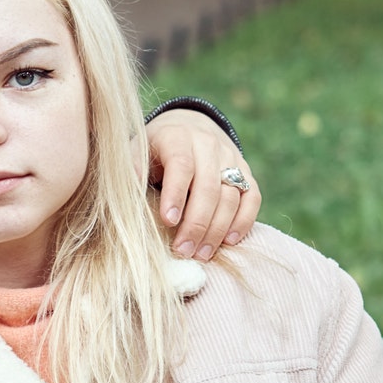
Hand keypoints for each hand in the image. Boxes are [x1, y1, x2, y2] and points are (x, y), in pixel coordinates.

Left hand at [140, 108, 262, 261]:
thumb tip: (130, 195)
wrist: (187, 128)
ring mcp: (231, 157)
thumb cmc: (154, 151)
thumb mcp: (136, 152)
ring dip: (217, 229)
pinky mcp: (246, 172)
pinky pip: (252, 197)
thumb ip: (132, 170)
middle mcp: (208, 144)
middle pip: (208, 187)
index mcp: (177, 136)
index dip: (176, 194)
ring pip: (231, 196)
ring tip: (200, 254)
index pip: (181, 165)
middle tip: (183, 251)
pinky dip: (243, 221)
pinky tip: (228, 242)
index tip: (168, 221)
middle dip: (196, 223)